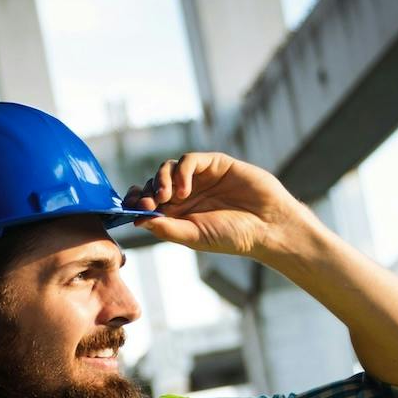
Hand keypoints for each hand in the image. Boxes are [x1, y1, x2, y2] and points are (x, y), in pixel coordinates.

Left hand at [123, 152, 321, 264]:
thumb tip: (136, 220)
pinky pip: (189, 160)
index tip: (130, 209)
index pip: (147, 202)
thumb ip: (165, 227)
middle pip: (153, 183)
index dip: (134, 202)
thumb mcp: (192, 236)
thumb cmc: (232, 236)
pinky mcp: (215, 164)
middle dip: (146, 192)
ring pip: (167, 168)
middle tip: (148, 204)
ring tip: (166, 197)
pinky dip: (181, 171)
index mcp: (177, 214)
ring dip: (160, 180)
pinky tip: (184, 190)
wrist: (267, 226)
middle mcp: (185, 194)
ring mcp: (200, 178)